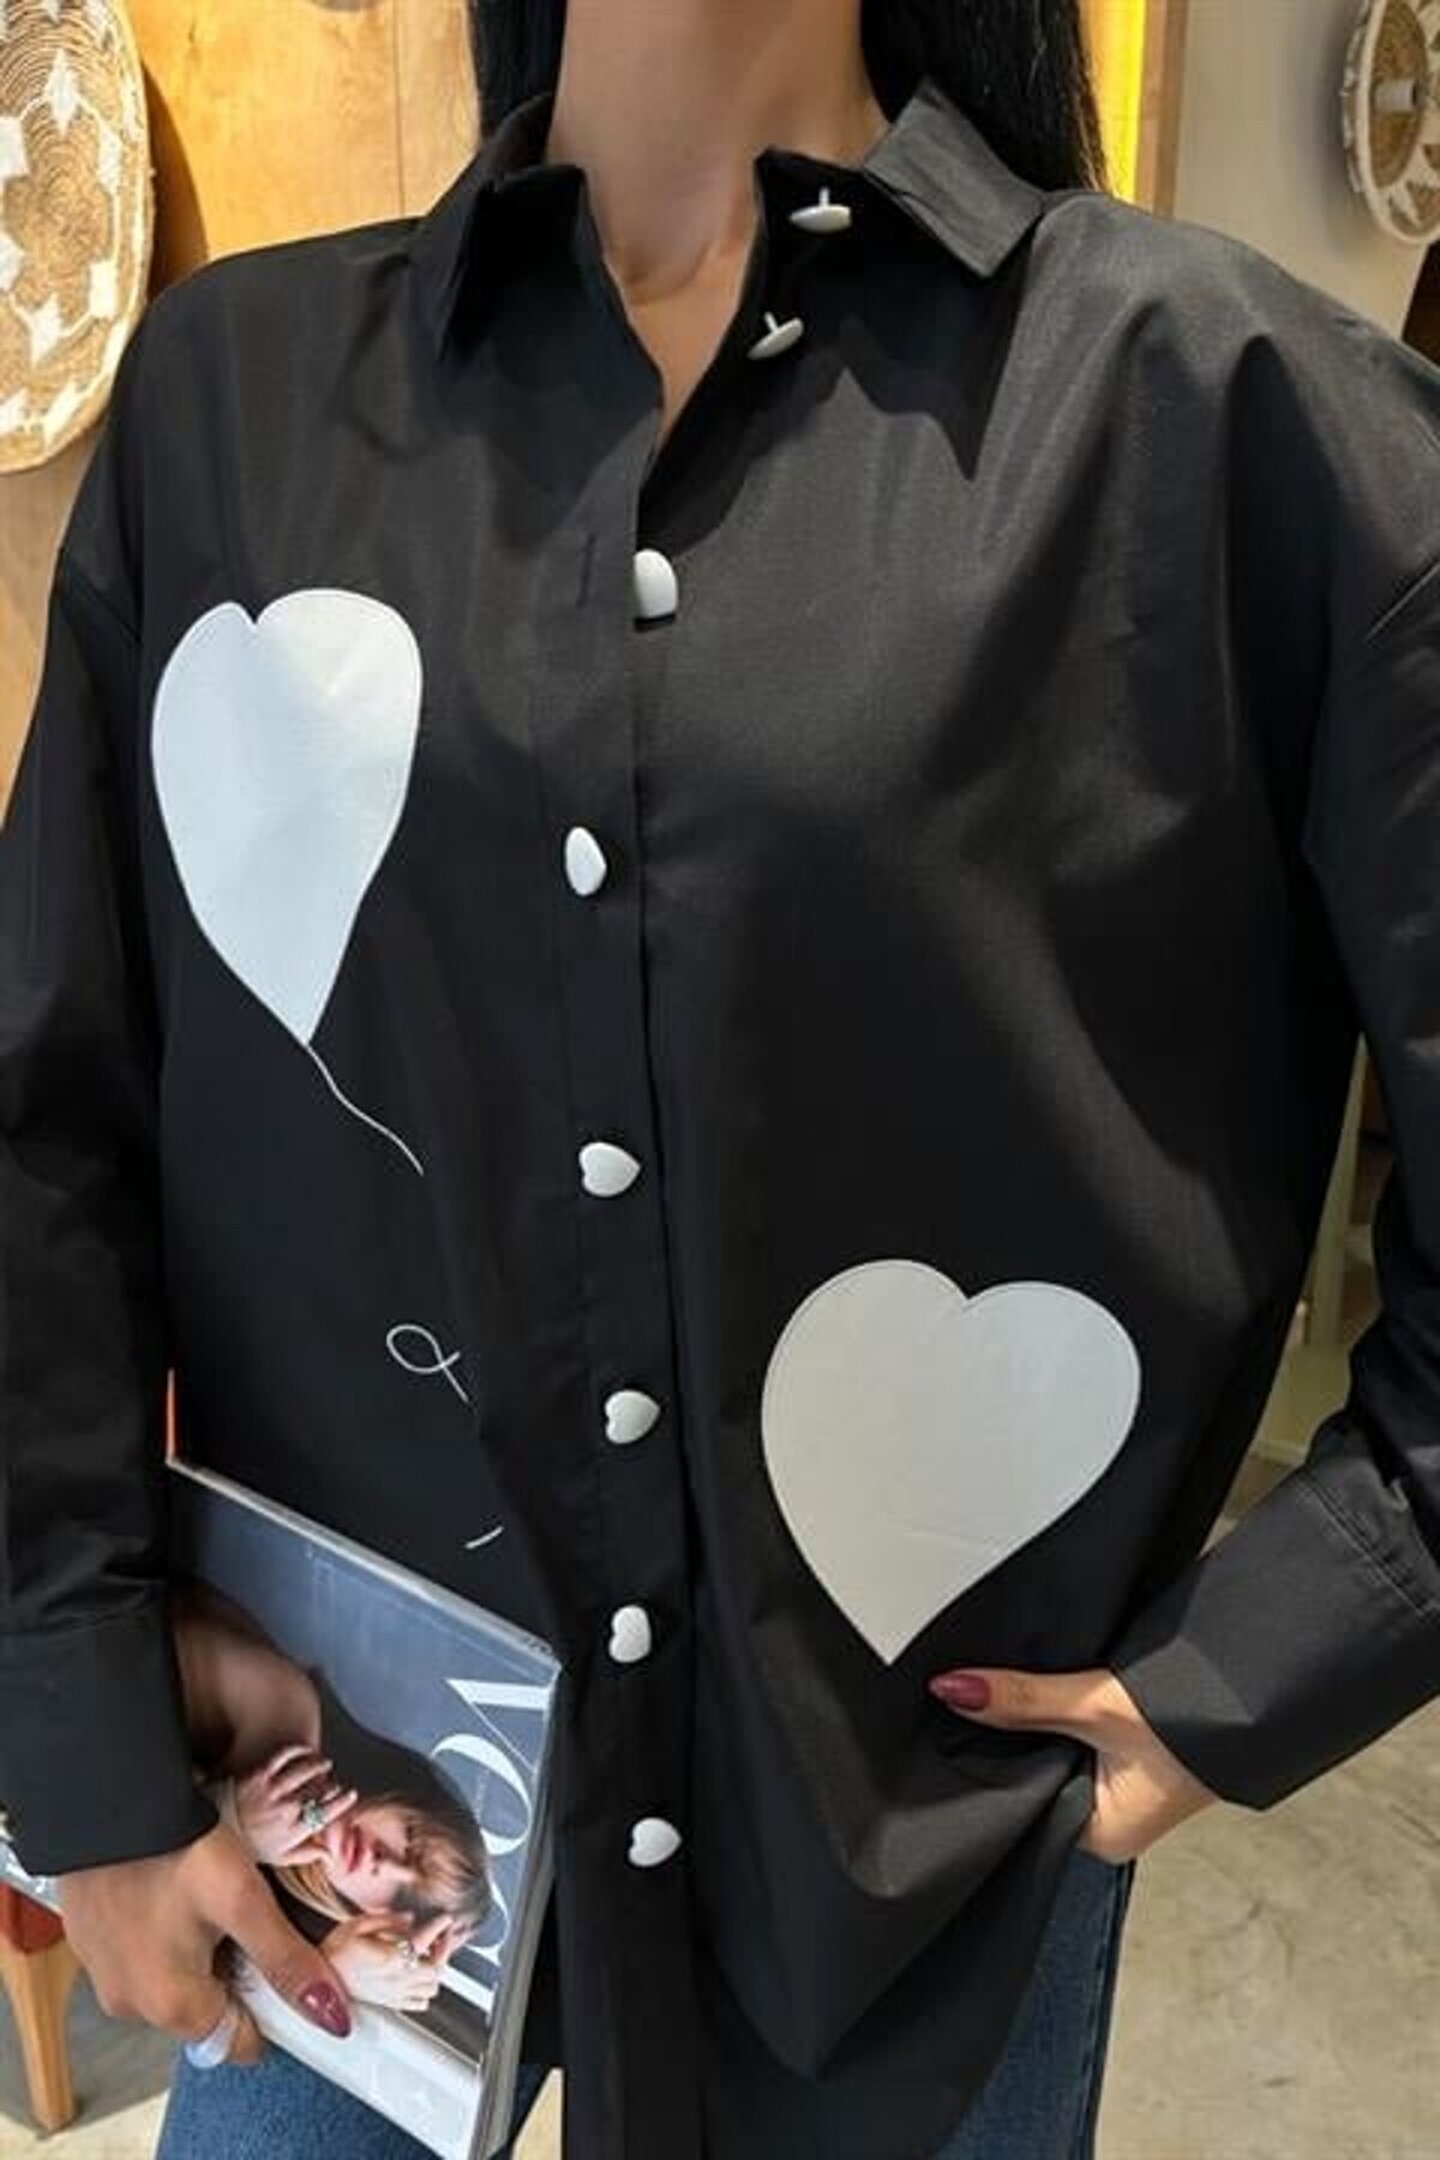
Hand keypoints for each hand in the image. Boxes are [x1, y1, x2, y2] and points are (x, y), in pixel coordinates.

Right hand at [56, 1818, 353, 2064]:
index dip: (273, 2008)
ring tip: (213, 1897)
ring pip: (172, 1982)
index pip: (238, 2043)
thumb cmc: (178, 1849)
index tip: (288, 1961)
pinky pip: (140, 1956)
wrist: (104, 1796)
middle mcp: (130, 2006)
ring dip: (199, 1953)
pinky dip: (164, 1936)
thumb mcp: (243, 1900)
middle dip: (236, 1973)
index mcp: (171, 2007)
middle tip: (252, 1916)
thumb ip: (286, 1961)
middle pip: (206, 2011)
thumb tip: (333, 2019)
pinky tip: (176, 1890)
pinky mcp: (87, 1941)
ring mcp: (102, 1975)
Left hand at [232, 1743, 357, 1866]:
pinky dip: (298, 1750)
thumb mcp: (280, 1858)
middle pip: (319, 1790)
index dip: (343, 1802)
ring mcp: (272, 1791)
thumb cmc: (249, 1845)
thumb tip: (331, 1856)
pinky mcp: (259, 1774)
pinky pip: (284, 1756)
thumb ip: (308, 1854)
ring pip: (306, 1770)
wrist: (216, 1831)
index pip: (327, 1813)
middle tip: (334, 1783)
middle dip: (331, 1785)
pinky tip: (305, 1750)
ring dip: (319, 1765)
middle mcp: (286, 1810)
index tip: (350, 1794)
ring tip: (324, 1764)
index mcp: (294, 1830)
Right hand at [322, 1910, 471, 2010]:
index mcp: (389, 1959)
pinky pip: (419, 2003)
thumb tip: (409, 1919)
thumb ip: (387, 1920)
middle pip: (436, 1969)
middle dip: (444, 1949)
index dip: (439, 1927)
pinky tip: (421, 1975)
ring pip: (432, 1988)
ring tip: (432, 1953)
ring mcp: (393, 1995)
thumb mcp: (356, 1925)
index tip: (445, 1918)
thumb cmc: (334, 1951)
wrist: (319, 1978)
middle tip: (443, 1935)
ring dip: (437, 1969)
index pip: (424, 1942)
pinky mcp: (389, 2003)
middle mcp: (395, 1980)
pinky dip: (427, 1989)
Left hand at [927, 1662, 1220, 1863]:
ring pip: (1052, 1751)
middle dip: (1006, 1739)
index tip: (943, 1728)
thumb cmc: (1199, 1723)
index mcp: (1101, 1834)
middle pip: (1032, 1775)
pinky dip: (1057, 1709)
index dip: (984, 1765)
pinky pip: (1074, 1733)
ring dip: (1034, 1719)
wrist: (1263, 1687)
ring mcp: (1119, 1786)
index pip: (1019, 1806)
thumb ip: (1023, 1700)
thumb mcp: (1095, 1706)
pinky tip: (1041, 1685)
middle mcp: (1107, 1818)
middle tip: (962, 1696)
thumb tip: (955, 1691)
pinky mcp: (1127, 1751)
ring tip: (1000, 1686)